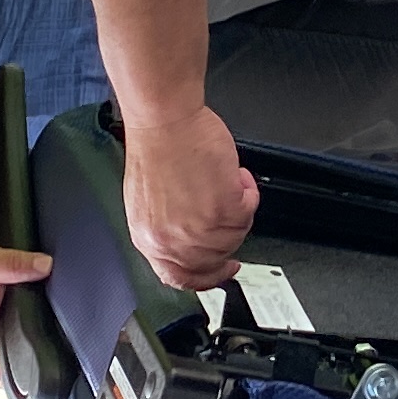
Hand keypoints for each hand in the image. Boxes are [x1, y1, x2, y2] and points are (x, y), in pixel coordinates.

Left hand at [121, 107, 254, 290]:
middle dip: (227, 236)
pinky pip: (248, 212)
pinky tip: (235, 176)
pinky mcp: (223, 209)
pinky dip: (247, 192)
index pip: (180, 278)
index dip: (207, 277)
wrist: (164, 120)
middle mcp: (172, 240)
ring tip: (227, 183)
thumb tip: (193, 240)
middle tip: (232, 214)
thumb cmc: (156, 147)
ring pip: (236, 236)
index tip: (222, 270)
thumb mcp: (149, 202)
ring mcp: (199, 229)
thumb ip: (168, 230)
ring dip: (238, 209)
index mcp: (149, 239)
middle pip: (214, 259)